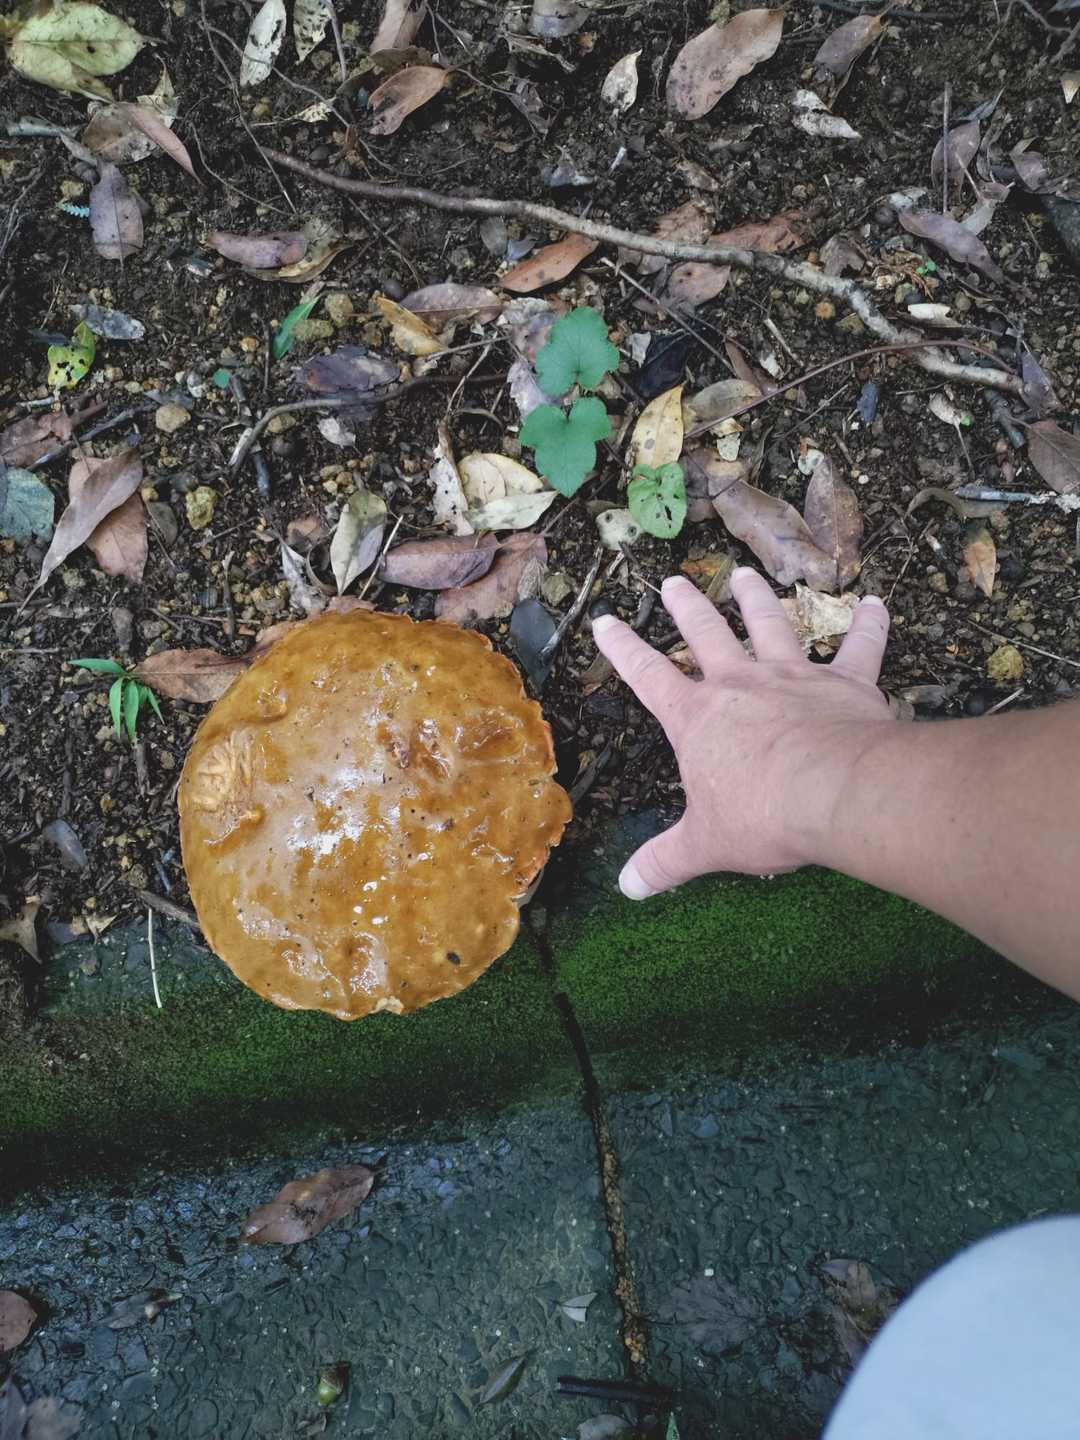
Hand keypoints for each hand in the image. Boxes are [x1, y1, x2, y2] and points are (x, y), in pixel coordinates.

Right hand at [591, 568, 893, 897]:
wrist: (835, 792)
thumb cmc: (762, 816)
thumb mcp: (704, 845)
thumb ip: (665, 862)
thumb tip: (628, 888)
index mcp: (697, 718)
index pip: (648, 676)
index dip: (623, 650)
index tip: (606, 622)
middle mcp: (741, 685)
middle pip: (707, 634)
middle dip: (686, 607)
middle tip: (673, 581)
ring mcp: (794, 676)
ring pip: (771, 625)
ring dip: (757, 599)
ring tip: (745, 575)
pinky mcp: (846, 682)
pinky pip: (861, 647)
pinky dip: (870, 625)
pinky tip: (875, 603)